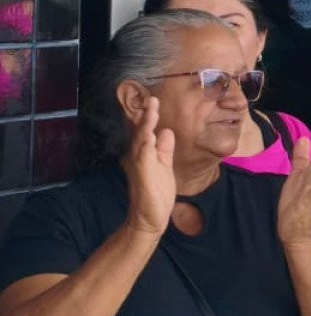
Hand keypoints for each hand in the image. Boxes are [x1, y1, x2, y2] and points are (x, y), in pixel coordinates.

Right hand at [123, 98, 176, 236]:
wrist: (150, 218)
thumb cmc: (156, 193)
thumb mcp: (164, 166)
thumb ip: (164, 149)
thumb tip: (166, 132)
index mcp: (145, 154)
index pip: (146, 131)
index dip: (149, 116)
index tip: (153, 100)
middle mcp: (139, 157)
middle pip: (141, 132)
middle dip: (146, 115)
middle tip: (151, 98)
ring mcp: (140, 166)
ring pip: (141, 141)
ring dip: (146, 125)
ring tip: (151, 109)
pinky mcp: (143, 176)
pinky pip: (143, 158)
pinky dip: (146, 146)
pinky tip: (150, 135)